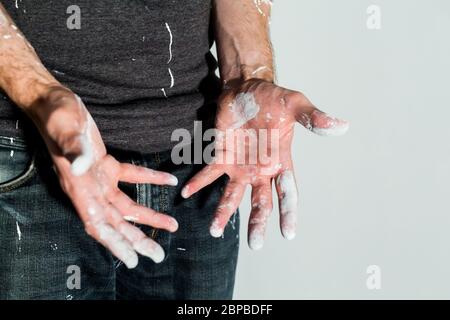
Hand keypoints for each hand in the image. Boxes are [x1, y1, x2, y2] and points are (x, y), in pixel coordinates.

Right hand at [29, 86, 178, 267]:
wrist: (55, 102)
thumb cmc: (58, 116)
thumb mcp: (66, 130)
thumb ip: (75, 150)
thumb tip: (82, 165)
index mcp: (80, 188)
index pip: (98, 224)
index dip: (115, 244)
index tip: (133, 260)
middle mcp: (89, 189)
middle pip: (116, 222)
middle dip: (137, 240)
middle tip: (158, 255)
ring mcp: (98, 179)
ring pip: (125, 205)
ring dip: (147, 217)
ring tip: (171, 225)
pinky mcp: (106, 164)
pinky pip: (131, 177)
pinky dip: (150, 180)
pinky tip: (169, 181)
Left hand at [181, 79, 348, 249]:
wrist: (247, 88)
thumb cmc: (273, 98)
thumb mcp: (295, 105)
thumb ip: (313, 118)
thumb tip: (341, 125)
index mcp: (280, 162)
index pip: (287, 192)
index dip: (288, 212)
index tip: (288, 233)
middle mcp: (260, 170)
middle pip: (261, 202)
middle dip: (258, 223)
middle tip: (256, 245)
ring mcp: (239, 165)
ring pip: (232, 195)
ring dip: (224, 213)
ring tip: (214, 231)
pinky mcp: (221, 155)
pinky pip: (209, 173)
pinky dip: (199, 183)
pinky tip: (187, 193)